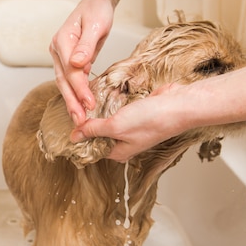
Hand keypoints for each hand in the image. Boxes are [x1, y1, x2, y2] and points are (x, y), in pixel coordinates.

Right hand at [50, 0, 114, 124]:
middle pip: (63, 80)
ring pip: (64, 83)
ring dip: (71, 102)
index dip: (79, 89)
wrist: (96, 4)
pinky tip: (81, 107)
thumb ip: (86, 45)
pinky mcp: (67, 61)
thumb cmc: (97, 11)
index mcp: (62, 41)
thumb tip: (77, 63)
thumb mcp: (96, 25)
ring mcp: (60, 56)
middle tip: (80, 121)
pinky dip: (75, 94)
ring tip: (79, 120)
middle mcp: (57, 50)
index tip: (89, 104)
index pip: (70, 70)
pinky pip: (70, 81)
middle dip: (71, 102)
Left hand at [70, 83, 189, 161]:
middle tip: (75, 108)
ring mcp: (132, 127)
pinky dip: (111, 103)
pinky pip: (119, 109)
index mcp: (118, 151)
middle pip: (99, 134)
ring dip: (100, 111)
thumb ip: (94, 130)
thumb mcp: (116, 126)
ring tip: (85, 100)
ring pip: (109, 120)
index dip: (79, 138)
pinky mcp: (137, 112)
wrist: (178, 105)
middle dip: (88, 122)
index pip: (92, 148)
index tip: (66, 125)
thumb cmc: (152, 120)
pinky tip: (103, 94)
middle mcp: (125, 141)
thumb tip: (74, 136)